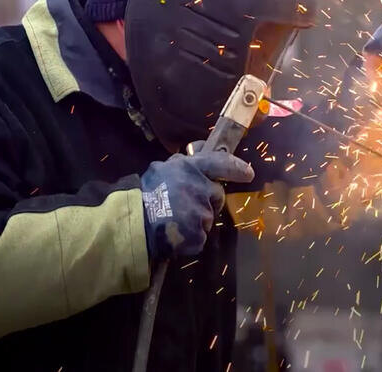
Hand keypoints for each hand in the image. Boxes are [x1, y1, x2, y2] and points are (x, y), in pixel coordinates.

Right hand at [141, 144, 253, 258]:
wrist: (134, 222)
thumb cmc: (146, 193)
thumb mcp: (163, 167)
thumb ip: (185, 160)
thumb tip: (202, 146)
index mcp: (190, 168)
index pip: (220, 164)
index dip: (236, 168)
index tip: (248, 173)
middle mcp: (200, 189)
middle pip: (216, 195)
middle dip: (207, 199)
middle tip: (185, 203)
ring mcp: (201, 214)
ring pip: (208, 217)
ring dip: (197, 218)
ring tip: (176, 218)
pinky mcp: (198, 235)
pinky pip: (201, 236)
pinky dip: (191, 236)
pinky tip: (176, 231)